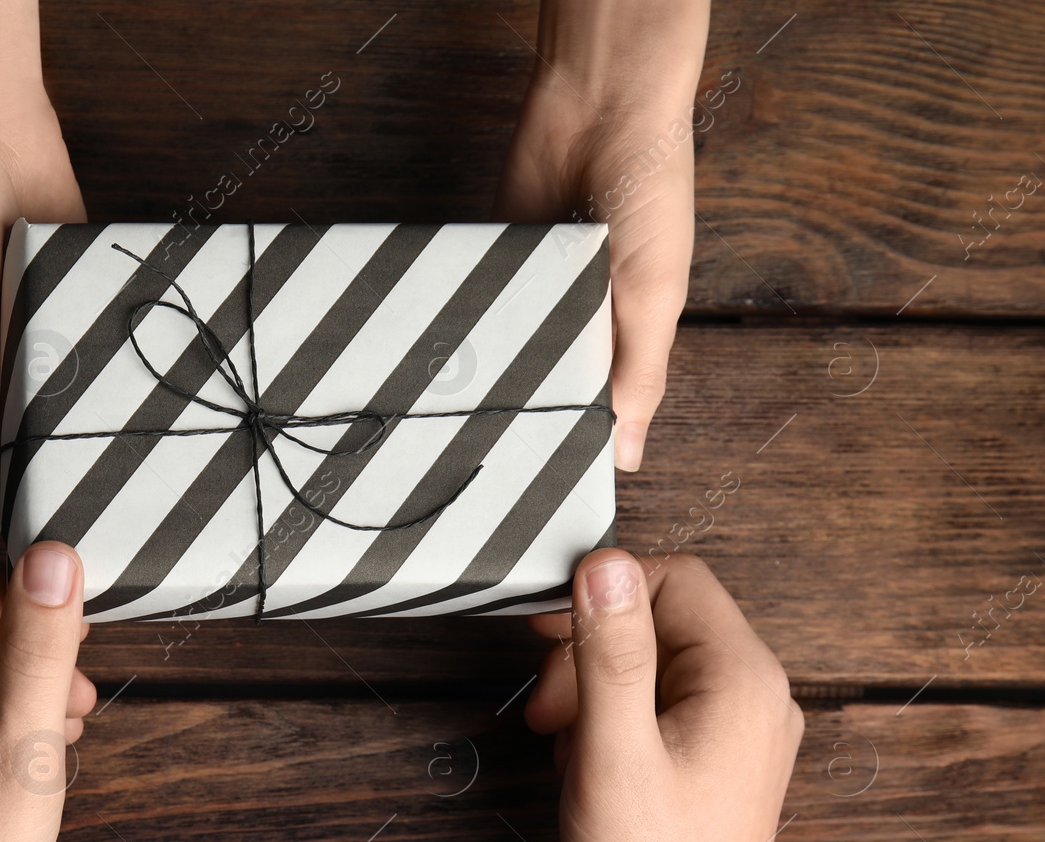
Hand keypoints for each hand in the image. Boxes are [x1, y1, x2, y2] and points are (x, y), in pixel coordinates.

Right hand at [0, 0, 86, 482]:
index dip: (11, 472)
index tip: (44, 511)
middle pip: (29, 413)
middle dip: (56, 443)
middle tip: (94, 487)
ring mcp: (34, 319)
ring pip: (66, 379)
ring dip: (86, 401)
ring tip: (121, 444)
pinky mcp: (70, 290)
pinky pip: (91, 334)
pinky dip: (106, 352)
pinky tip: (134, 379)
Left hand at [494, 0, 710, 470]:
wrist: (602, 108)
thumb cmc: (650, 193)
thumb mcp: (654, 296)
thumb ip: (638, 375)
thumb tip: (627, 455)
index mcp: (623, 338)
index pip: (591, 409)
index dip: (565, 440)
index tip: (531, 483)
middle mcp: (575, 321)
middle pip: (537, 383)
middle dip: (515, 409)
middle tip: (476, 457)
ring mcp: (532, 292)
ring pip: (497, 350)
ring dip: (480, 369)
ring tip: (449, 414)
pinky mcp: (496, 261)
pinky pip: (471, 303)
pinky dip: (460, 320)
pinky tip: (434, 354)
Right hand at [525, 550, 803, 841]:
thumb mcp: (611, 750)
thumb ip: (609, 651)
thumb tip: (604, 564)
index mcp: (743, 681)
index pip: (674, 579)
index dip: (603, 594)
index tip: (547, 631)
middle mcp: (757, 697)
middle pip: (662, 620)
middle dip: (592, 652)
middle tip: (547, 706)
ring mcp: (744, 731)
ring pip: (657, 664)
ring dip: (597, 689)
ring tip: (566, 744)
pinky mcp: (722, 761)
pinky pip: (663, 705)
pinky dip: (616, 721)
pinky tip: (589, 763)